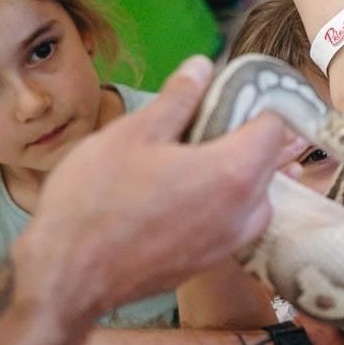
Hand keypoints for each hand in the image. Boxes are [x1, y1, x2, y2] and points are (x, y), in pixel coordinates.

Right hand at [13, 57, 292, 327]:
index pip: (276, 126)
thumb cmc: (95, 200)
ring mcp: (232, 242)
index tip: (227, 95)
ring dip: (231, 170)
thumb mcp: (133, 133)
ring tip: (185, 156)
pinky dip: (220, 199)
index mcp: (236, 172)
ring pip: (253, 191)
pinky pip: (233, 218)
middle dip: (242, 135)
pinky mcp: (212, 261)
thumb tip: (204, 66)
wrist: (67, 278)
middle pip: (267, 159)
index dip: (255, 104)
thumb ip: (179, 98)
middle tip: (199, 122)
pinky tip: (179, 190)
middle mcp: (248, 211)